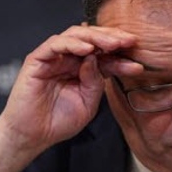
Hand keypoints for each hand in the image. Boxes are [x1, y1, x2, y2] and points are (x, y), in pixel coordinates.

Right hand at [0, 25, 140, 171]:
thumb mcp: (88, 102)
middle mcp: (68, 59)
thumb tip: (99, 59)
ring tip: (113, 44)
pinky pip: (56, 44)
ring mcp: (53, 57)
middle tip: (130, 42)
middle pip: (92, 39)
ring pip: (75, 35)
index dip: (121, 56)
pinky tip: (88, 49)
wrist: (33, 135)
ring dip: (96, 37)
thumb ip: (96, 81)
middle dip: (113, 38)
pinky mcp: (37, 59)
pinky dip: (73, 43)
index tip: (138, 61)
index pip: (104, 56)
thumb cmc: (58, 121)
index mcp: (82, 69)